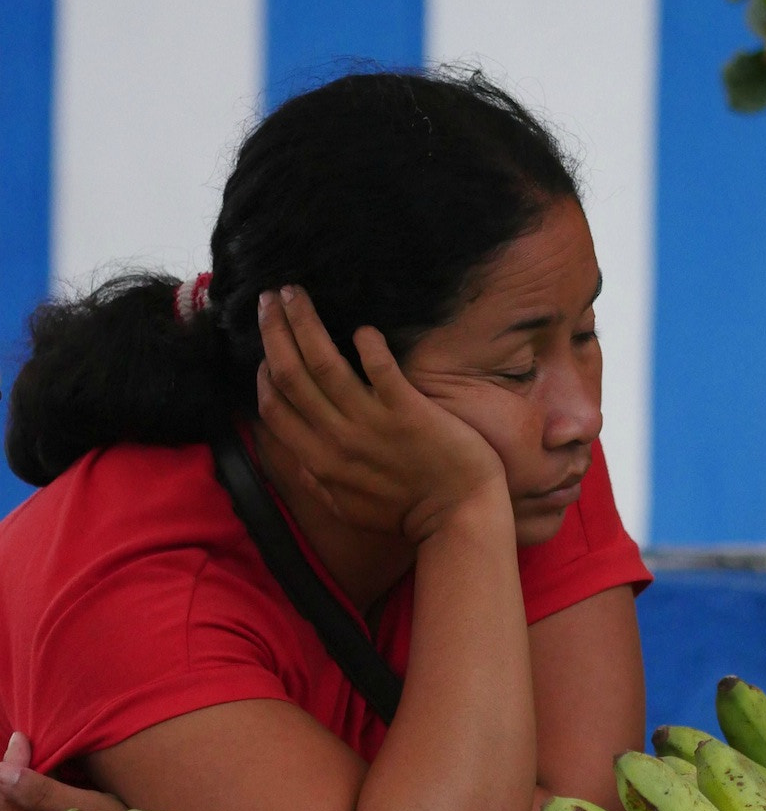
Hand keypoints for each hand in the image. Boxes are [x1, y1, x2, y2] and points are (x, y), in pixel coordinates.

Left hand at [0, 733, 124, 810]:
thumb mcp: (90, 810)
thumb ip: (44, 793)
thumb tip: (2, 771)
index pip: (2, 802)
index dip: (8, 768)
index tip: (21, 740)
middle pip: (3, 805)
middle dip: (10, 772)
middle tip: (24, 743)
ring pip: (11, 808)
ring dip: (19, 780)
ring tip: (31, 753)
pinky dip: (30, 792)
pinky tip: (42, 777)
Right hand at [256, 287, 507, 542]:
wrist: (458, 518)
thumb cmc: (407, 514)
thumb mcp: (348, 509)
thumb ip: (317, 482)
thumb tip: (296, 458)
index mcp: (319, 462)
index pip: (275, 408)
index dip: (264, 373)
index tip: (266, 348)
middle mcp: (337, 439)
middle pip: (290, 374)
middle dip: (274, 331)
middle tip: (269, 298)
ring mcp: (372, 423)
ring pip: (322, 362)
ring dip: (304, 322)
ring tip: (294, 291)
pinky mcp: (408, 411)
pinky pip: (380, 368)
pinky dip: (367, 344)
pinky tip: (362, 328)